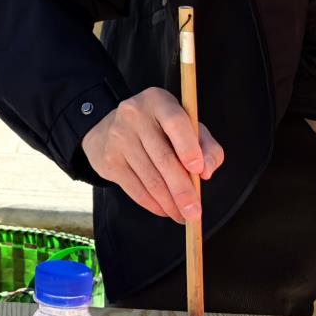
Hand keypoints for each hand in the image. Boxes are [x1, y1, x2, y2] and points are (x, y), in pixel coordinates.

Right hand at [80, 87, 223, 221]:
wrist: (110, 128)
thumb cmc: (158, 128)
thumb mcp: (186, 127)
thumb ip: (206, 146)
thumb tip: (207, 171)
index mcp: (158, 101)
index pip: (175, 122)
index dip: (189, 148)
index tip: (200, 172)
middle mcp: (134, 115)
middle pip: (163, 158)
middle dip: (183, 191)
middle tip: (195, 211)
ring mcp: (118, 137)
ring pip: (150, 179)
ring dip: (170, 203)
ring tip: (183, 215)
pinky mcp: (109, 160)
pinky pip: (135, 189)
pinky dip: (153, 205)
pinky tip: (165, 210)